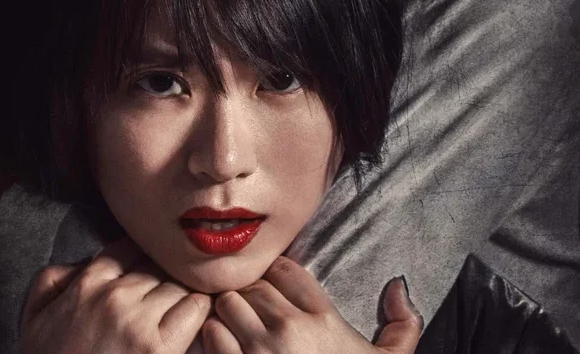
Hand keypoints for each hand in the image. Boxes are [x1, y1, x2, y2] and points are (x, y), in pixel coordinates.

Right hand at [20, 237, 211, 353]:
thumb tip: (81, 265)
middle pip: (158, 266)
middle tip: (172, 289)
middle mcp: (114, 296)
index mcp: (87, 284)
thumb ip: (52, 281)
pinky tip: (197, 319)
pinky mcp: (158, 347)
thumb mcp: (34, 318)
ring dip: (185, 292)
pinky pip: (195, 309)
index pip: (130, 248)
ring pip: (179, 284)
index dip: (144, 258)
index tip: (151, 270)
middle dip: (166, 276)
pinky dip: (200, 309)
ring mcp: (137, 320)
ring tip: (186, 304)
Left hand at [201, 256, 422, 353]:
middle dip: (253, 294)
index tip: (278, 291)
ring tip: (239, 324)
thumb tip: (397, 286)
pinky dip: (215, 336)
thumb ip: (403, 326)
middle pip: (254, 285)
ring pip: (228, 303)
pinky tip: (229, 346)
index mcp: (324, 320)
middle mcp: (289, 329)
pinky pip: (212, 334)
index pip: (284, 269)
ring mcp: (258, 351)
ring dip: (230, 311)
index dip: (277, 276)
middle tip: (257, 310)